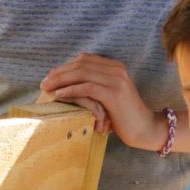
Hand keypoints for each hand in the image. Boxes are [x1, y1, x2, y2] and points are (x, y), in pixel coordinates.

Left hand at [39, 54, 161, 148]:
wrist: (145, 128)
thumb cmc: (124, 117)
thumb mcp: (108, 97)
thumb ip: (93, 88)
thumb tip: (66, 86)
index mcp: (115, 67)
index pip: (85, 60)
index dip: (65, 66)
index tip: (51, 76)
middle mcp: (116, 69)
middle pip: (81, 64)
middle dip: (60, 72)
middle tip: (44, 82)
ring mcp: (116, 80)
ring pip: (82, 73)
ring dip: (61, 80)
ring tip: (48, 88)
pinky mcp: (114, 94)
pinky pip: (87, 87)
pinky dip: (71, 89)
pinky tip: (60, 94)